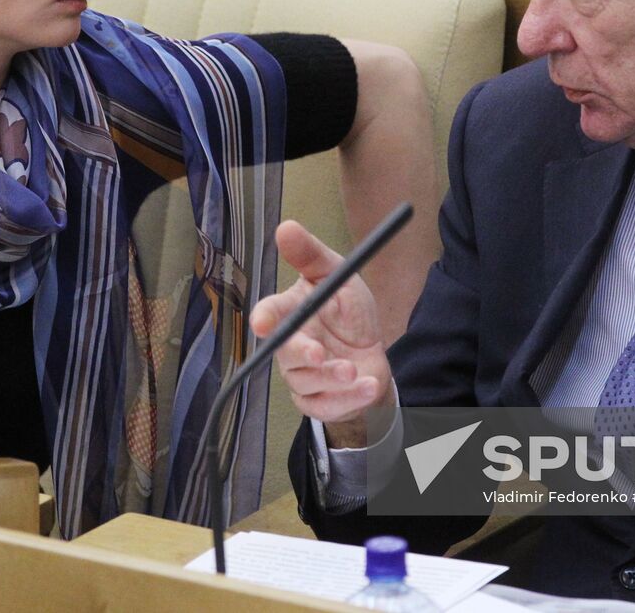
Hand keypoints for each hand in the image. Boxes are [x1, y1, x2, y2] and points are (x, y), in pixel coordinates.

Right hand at [250, 221, 393, 447]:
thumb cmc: (348, 312)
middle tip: (319, 354)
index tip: (262, 322)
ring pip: (306, 382)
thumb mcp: (339, 275)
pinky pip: (324, 407)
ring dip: (333, 378)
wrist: (372, 352)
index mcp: (291, 312)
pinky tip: (368, 386)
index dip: (263, 318)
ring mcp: (301, 376)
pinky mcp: (316, 401)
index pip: (269, 315)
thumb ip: (312, 255)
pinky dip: (347, 400)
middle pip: (284, 353)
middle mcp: (291, 345)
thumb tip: (286, 227)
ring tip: (357, 371)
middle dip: (301, 354)